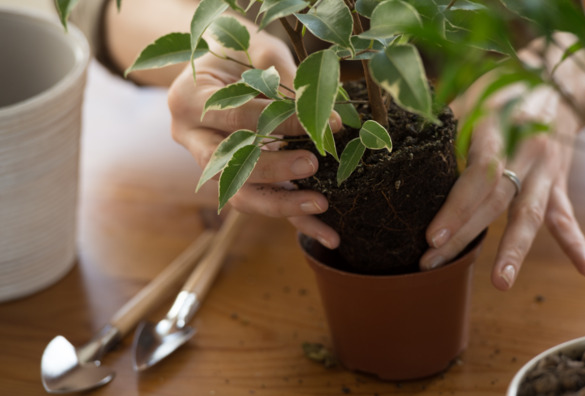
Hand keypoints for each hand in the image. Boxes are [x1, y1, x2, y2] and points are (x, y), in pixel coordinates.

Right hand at [168, 32, 341, 248]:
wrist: (213, 62)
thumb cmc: (235, 50)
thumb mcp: (254, 46)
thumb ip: (282, 72)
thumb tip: (322, 110)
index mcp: (188, 101)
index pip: (237, 118)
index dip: (281, 122)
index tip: (324, 123)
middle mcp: (192, 138)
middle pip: (228, 167)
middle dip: (272, 170)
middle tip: (312, 164)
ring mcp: (211, 163)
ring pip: (241, 195)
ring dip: (282, 203)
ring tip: (321, 205)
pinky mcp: (236, 178)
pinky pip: (265, 202)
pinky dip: (296, 219)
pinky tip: (327, 235)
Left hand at [420, 89, 584, 289]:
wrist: (560, 82)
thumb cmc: (504, 90)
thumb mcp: (472, 93)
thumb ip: (444, 122)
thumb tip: (402, 145)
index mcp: (501, 126)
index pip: (480, 172)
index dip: (457, 206)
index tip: (433, 236)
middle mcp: (527, 151)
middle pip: (497, 200)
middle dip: (466, 235)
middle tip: (433, 262)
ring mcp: (547, 170)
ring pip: (531, 214)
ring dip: (514, 250)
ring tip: (501, 283)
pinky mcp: (558, 183)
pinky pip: (566, 216)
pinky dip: (576, 244)